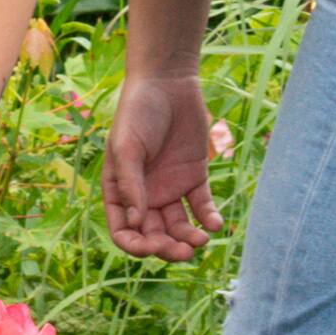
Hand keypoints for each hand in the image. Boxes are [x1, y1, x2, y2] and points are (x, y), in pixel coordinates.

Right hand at [105, 74, 226, 262]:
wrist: (167, 83)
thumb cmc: (138, 112)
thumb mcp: (127, 147)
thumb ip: (130, 185)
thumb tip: (136, 223)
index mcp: (120, 190)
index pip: (124, 230)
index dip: (134, 245)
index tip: (150, 247)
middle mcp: (145, 194)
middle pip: (154, 234)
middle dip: (167, 247)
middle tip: (184, 251)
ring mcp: (170, 187)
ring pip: (179, 225)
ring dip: (189, 238)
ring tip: (202, 240)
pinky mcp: (194, 177)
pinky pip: (202, 205)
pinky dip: (208, 218)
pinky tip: (215, 223)